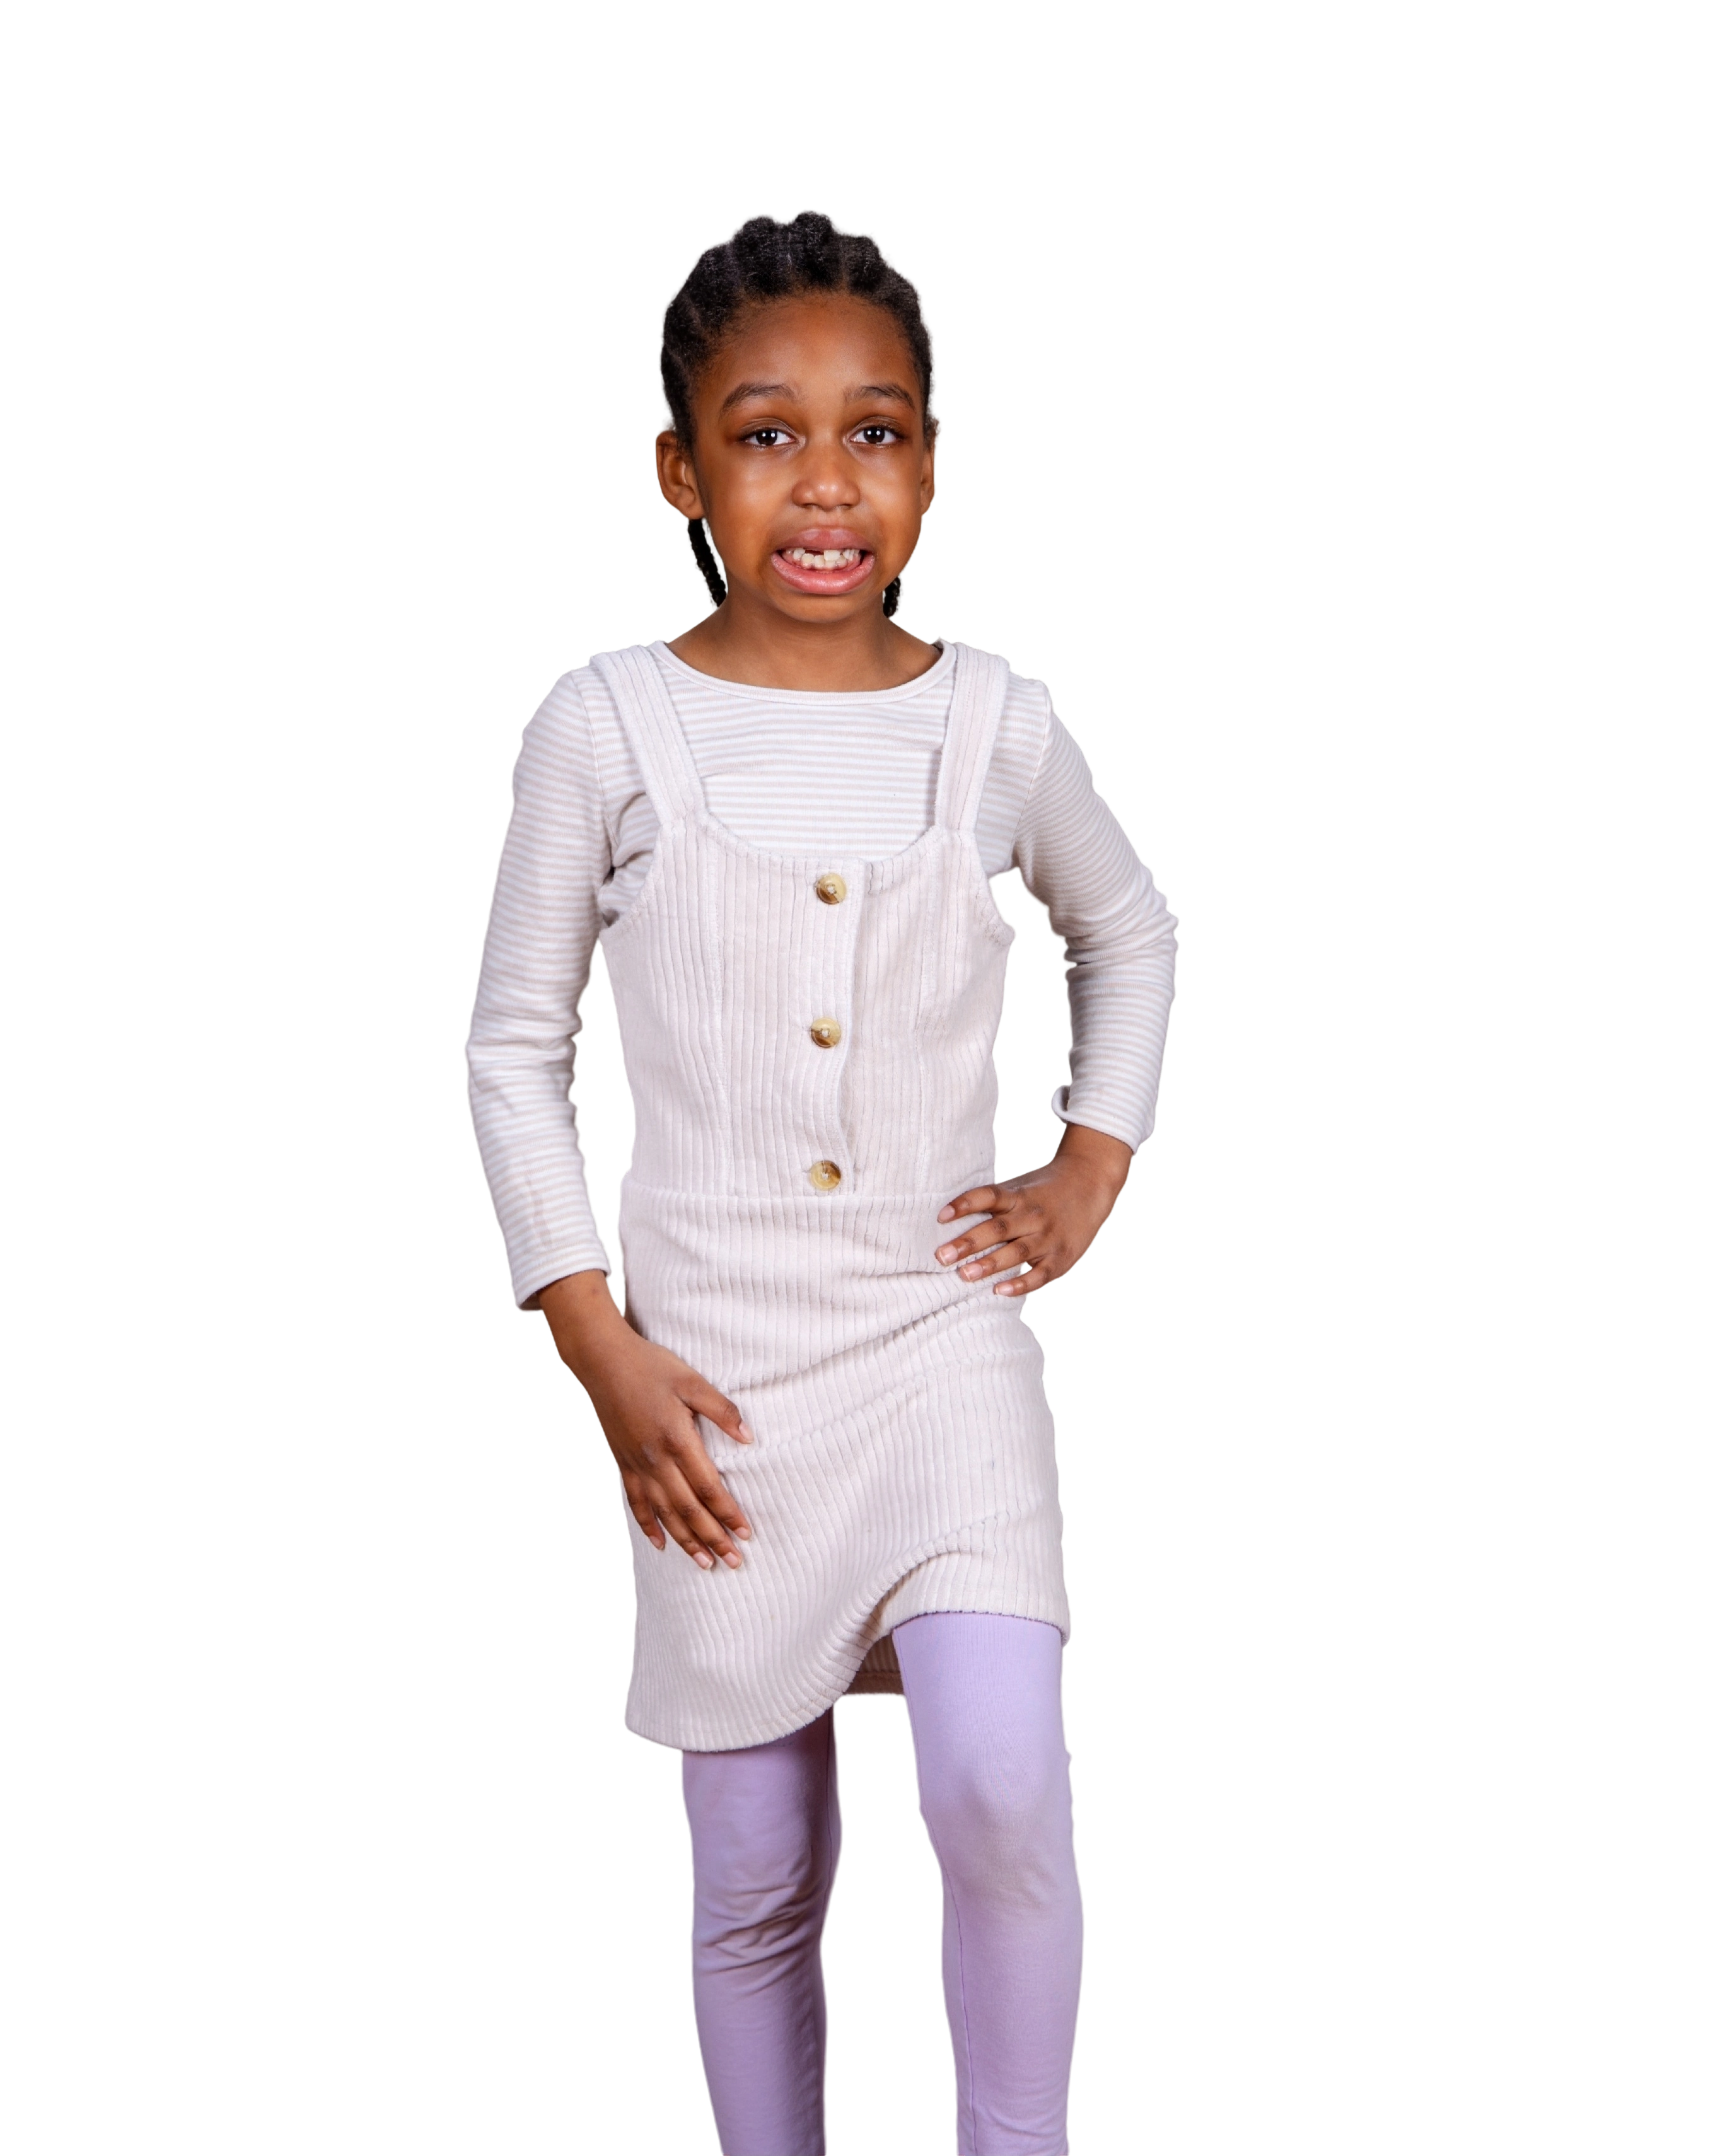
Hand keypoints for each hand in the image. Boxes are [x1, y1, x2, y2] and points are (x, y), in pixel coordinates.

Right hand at [535, 1269, 753, 1570]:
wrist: (602, 1361)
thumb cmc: (651, 1366)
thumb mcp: (692, 1381)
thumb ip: (722, 1411)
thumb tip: (749, 1438)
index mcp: (677, 1439)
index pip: (708, 1488)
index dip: (728, 1513)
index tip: (746, 1533)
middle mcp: (656, 1460)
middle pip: (688, 1510)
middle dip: (713, 1538)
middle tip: (734, 1562)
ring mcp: (636, 1465)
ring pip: (664, 1514)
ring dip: (686, 1542)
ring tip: (706, 1564)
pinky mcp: (622, 1464)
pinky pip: (636, 1503)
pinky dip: (649, 1526)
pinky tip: (662, 1544)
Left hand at [934, 1121, 1136, 1296]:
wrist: (1089, 1183)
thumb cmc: (1042, 1189)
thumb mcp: (1018, 1186)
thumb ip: (991, 1201)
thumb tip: (947, 1218)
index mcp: (1017, 1195)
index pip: (987, 1196)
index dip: (964, 1205)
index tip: (940, 1216)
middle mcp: (1031, 1215)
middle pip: (998, 1229)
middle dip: (968, 1243)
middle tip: (942, 1256)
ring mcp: (1048, 1237)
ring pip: (1016, 1252)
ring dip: (989, 1264)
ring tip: (964, 1275)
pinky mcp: (1061, 1257)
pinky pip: (1040, 1274)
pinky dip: (1020, 1284)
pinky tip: (999, 1291)